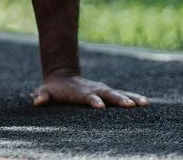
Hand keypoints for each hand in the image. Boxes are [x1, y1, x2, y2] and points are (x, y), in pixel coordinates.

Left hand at [32, 69, 148, 108]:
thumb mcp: (44, 91)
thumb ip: (41, 95)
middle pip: (107, 94)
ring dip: (130, 98)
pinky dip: (133, 98)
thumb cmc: (53, 89)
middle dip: (117, 99)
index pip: (86, 96)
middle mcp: (93, 89)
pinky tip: (146, 103)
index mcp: (79, 92)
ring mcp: (102, 90)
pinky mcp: (108, 92)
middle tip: (130, 105)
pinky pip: (123, 95)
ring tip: (144, 103)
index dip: (92, 100)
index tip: (100, 106)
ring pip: (118, 93)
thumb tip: (37, 101)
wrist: (62, 76)